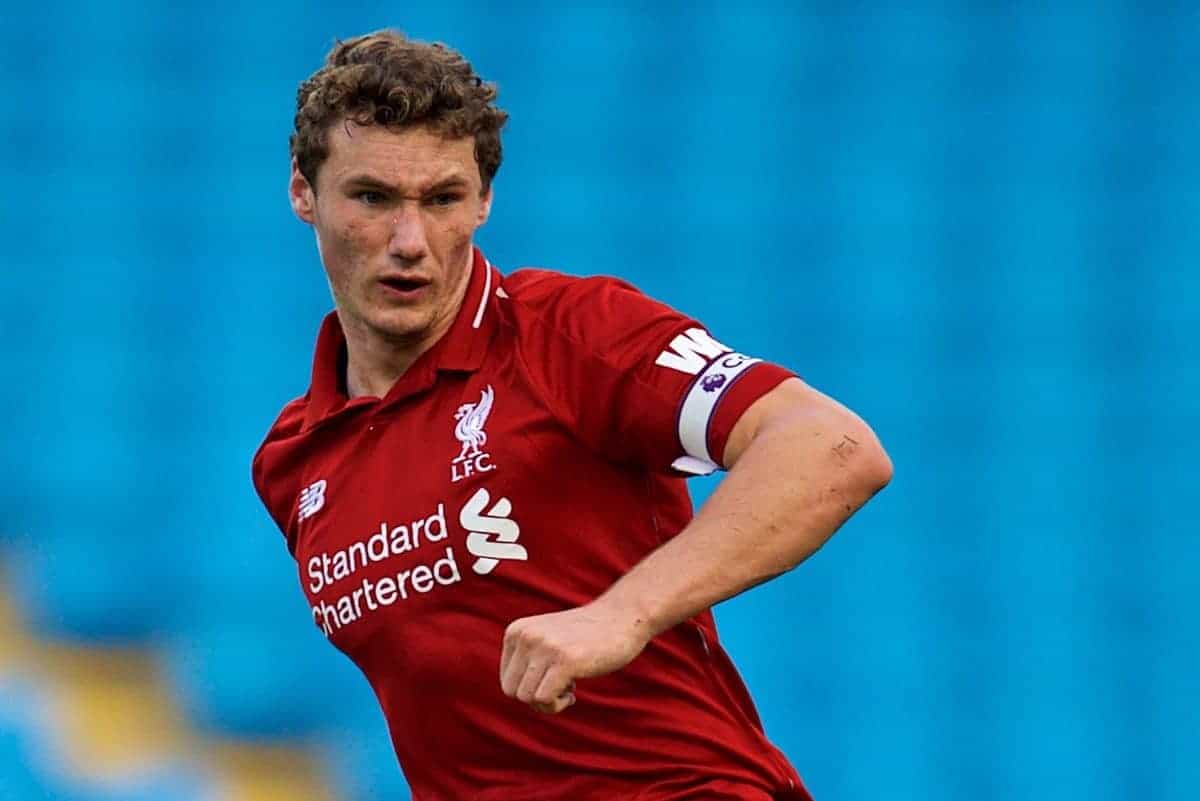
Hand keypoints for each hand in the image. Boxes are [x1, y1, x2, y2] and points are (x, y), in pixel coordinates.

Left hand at [500, 600, 650, 713]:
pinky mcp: (564, 660)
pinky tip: (574, 690)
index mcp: (516, 631)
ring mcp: (544, 647)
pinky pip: (544, 699)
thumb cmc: (588, 635)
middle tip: (561, 685)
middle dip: (537, 698)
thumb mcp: (547, 639)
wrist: (623, 616)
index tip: (551, 677)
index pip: (507, 681)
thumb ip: (527, 659)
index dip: (530, 688)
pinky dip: (558, 704)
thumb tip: (517, 695)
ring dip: (549, 702)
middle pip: (512, 692)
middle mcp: (526, 636)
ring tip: (569, 685)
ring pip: (527, 698)